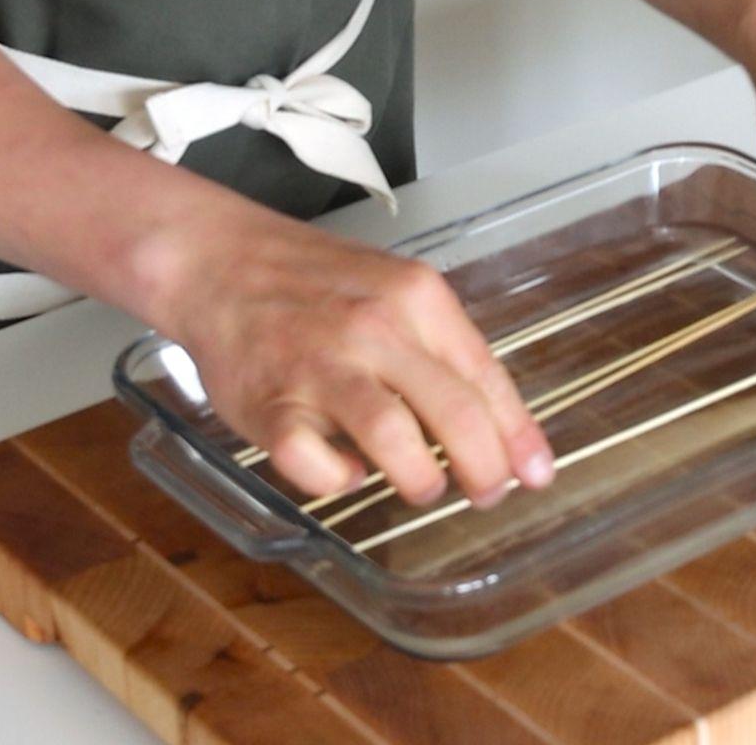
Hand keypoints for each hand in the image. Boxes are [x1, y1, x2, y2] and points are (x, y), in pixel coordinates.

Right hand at [158, 212, 554, 506]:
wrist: (218, 262)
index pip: (486, 375)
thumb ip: (447, 352)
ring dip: (420, 479)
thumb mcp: (398, 293)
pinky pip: (313, 464)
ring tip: (423, 486)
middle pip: (454, 412)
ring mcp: (318, 367)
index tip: (537, 473)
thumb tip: (502, 426)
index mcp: (417, 298)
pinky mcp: (267, 404)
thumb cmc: (317, 284)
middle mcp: (373, 328)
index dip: (518, 434)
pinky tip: (345, 473)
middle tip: (488, 493)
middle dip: (485, 468)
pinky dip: (337, 482)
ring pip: (391, 438)